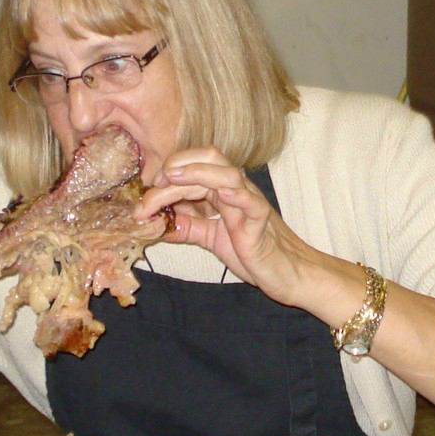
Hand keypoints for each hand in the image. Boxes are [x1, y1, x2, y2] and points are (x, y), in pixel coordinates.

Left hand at [136, 147, 314, 304]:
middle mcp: (235, 189)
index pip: (193, 167)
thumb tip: (158, 223)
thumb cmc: (254, 253)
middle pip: (205, 161)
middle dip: (172, 172)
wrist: (288, 274)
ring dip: (194, 173)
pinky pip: (247, 199)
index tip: (146, 192)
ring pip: (224, 172)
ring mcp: (249, 201)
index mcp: (223, 191)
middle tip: (148, 194)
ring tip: (170, 181)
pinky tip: (216, 193)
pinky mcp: (259, 220)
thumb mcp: (211, 239)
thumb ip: (187, 227)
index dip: (167, 173)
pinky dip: (231, 192)